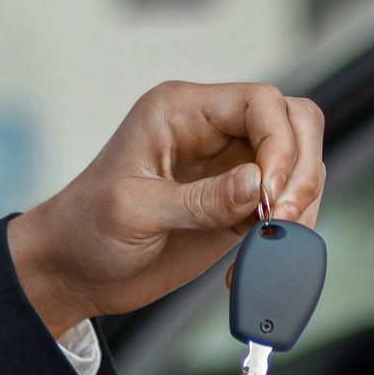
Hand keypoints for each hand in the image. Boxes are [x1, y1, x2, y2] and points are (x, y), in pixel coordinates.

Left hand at [7, 81, 324, 333]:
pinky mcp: (236, 206)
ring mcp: (229, 169)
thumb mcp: (135, 211)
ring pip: (298, 165)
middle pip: (293, 123)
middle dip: (299, 171)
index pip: (260, 103)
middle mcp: (211, 131)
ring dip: (299, 204)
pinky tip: (254, 261)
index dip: (279, 143)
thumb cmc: (86, 230)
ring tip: (271, 242)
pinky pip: (284, 207)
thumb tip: (257, 185)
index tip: (269, 193)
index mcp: (181, 112)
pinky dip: (285, 235)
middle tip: (280, 218)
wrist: (74, 271)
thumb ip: (199, 199)